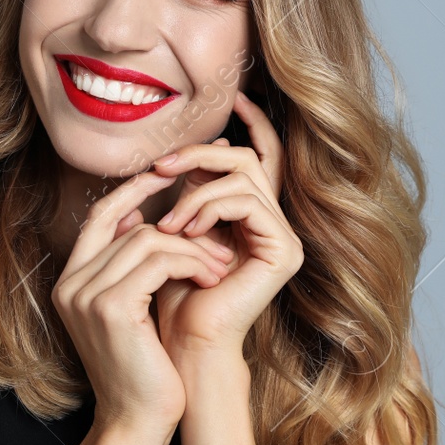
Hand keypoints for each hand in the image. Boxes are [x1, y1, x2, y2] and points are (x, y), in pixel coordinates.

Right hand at [51, 169, 236, 443]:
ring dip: (193, 248)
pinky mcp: (111, 307)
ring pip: (149, 238)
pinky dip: (192, 262)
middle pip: (130, 224)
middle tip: (218, 240)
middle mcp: (70, 284)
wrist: (137, 424)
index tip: (173, 177)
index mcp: (71, 281)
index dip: (136, 189)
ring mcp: (86, 295)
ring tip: (220, 267)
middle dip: (180, 228)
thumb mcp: (135, 311)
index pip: (100, 215)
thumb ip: (134, 269)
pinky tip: (212, 278)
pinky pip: (160, 260)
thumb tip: (151, 219)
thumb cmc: (146, 370)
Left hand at [147, 91, 303, 360]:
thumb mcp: (174, 234)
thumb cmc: (171, 297)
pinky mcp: (285, 250)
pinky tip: (185, 230)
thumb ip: (185, 196)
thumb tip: (182, 157)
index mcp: (254, 218)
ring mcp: (284, 237)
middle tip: (159, 167)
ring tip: (168, 222)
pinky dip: (209, 207)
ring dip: (196, 190)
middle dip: (199, 155)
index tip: (237, 98)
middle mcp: (275, 224)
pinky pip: (249, 200)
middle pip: (248, 158)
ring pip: (245, 174)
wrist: (183, 346)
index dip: (255, 125)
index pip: (261, 158)